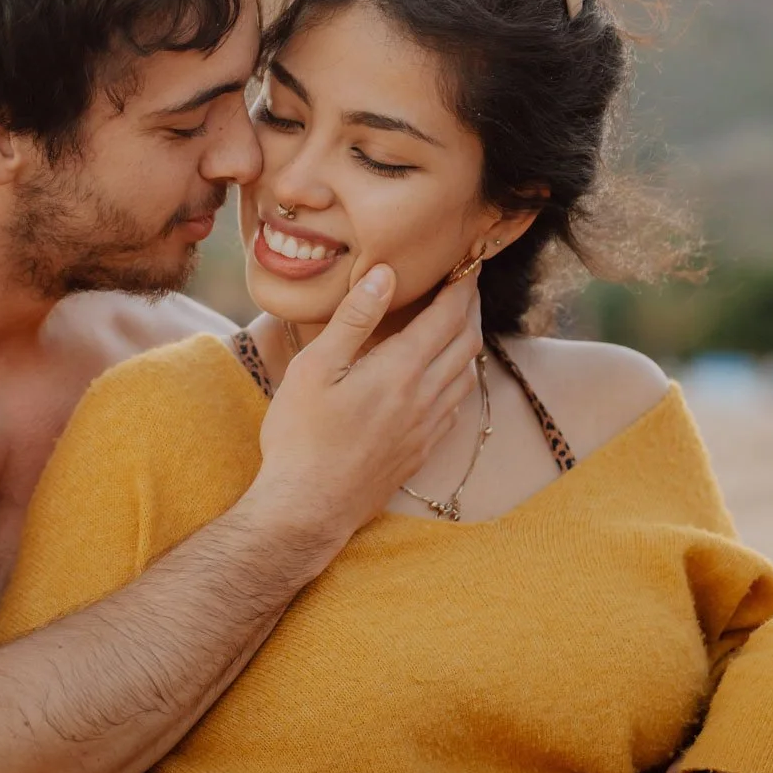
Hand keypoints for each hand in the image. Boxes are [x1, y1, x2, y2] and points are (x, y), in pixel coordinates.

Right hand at [247, 265, 482, 546]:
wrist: (309, 509)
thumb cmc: (301, 437)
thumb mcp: (315, 368)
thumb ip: (354, 319)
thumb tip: (385, 275)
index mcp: (401, 370)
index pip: (448, 316)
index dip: (462, 286)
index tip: (466, 263)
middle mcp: (425, 398)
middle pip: (467, 342)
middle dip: (471, 308)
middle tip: (467, 285)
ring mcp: (427, 428)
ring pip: (467, 375)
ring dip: (469, 342)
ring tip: (459, 323)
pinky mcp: (421, 451)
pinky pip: (456, 405)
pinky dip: (459, 378)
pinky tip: (445, 376)